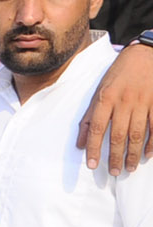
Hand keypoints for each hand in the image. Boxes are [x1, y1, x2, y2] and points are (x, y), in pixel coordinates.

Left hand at [78, 42, 152, 173]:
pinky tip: (149, 154)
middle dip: (115, 156)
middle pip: (118, 134)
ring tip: (130, 167)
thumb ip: (89, 118)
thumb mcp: (99, 92)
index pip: (97, 128)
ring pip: (138, 133)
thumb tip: (80, 144)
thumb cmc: (118, 75)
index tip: (92, 165)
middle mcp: (123, 101)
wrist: (145, 54)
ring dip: (134, 153)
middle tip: (114, 172)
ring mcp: (143, 101)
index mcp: (105, 99)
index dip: (94, 148)